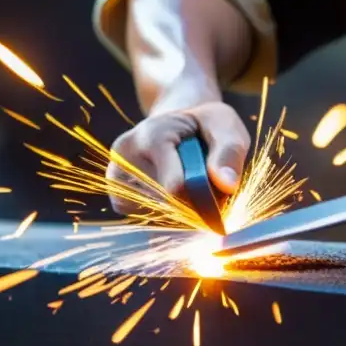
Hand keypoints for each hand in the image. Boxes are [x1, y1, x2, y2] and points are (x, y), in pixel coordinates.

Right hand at [106, 102, 249, 214]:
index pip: (176, 186)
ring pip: (158, 215)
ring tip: (190, 182)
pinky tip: (175, 192)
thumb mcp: (225, 125)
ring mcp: (116, 176)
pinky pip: (148, 220)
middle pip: (168, 203)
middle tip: (208, 182)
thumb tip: (227, 185)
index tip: (223, 193)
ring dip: (183, 209)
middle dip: (196, 203)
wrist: (179, 125)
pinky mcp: (117, 195)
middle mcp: (125, 155)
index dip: (205, 197)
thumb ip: (229, 152)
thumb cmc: (206, 125)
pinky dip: (168, 214)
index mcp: (152, 134)